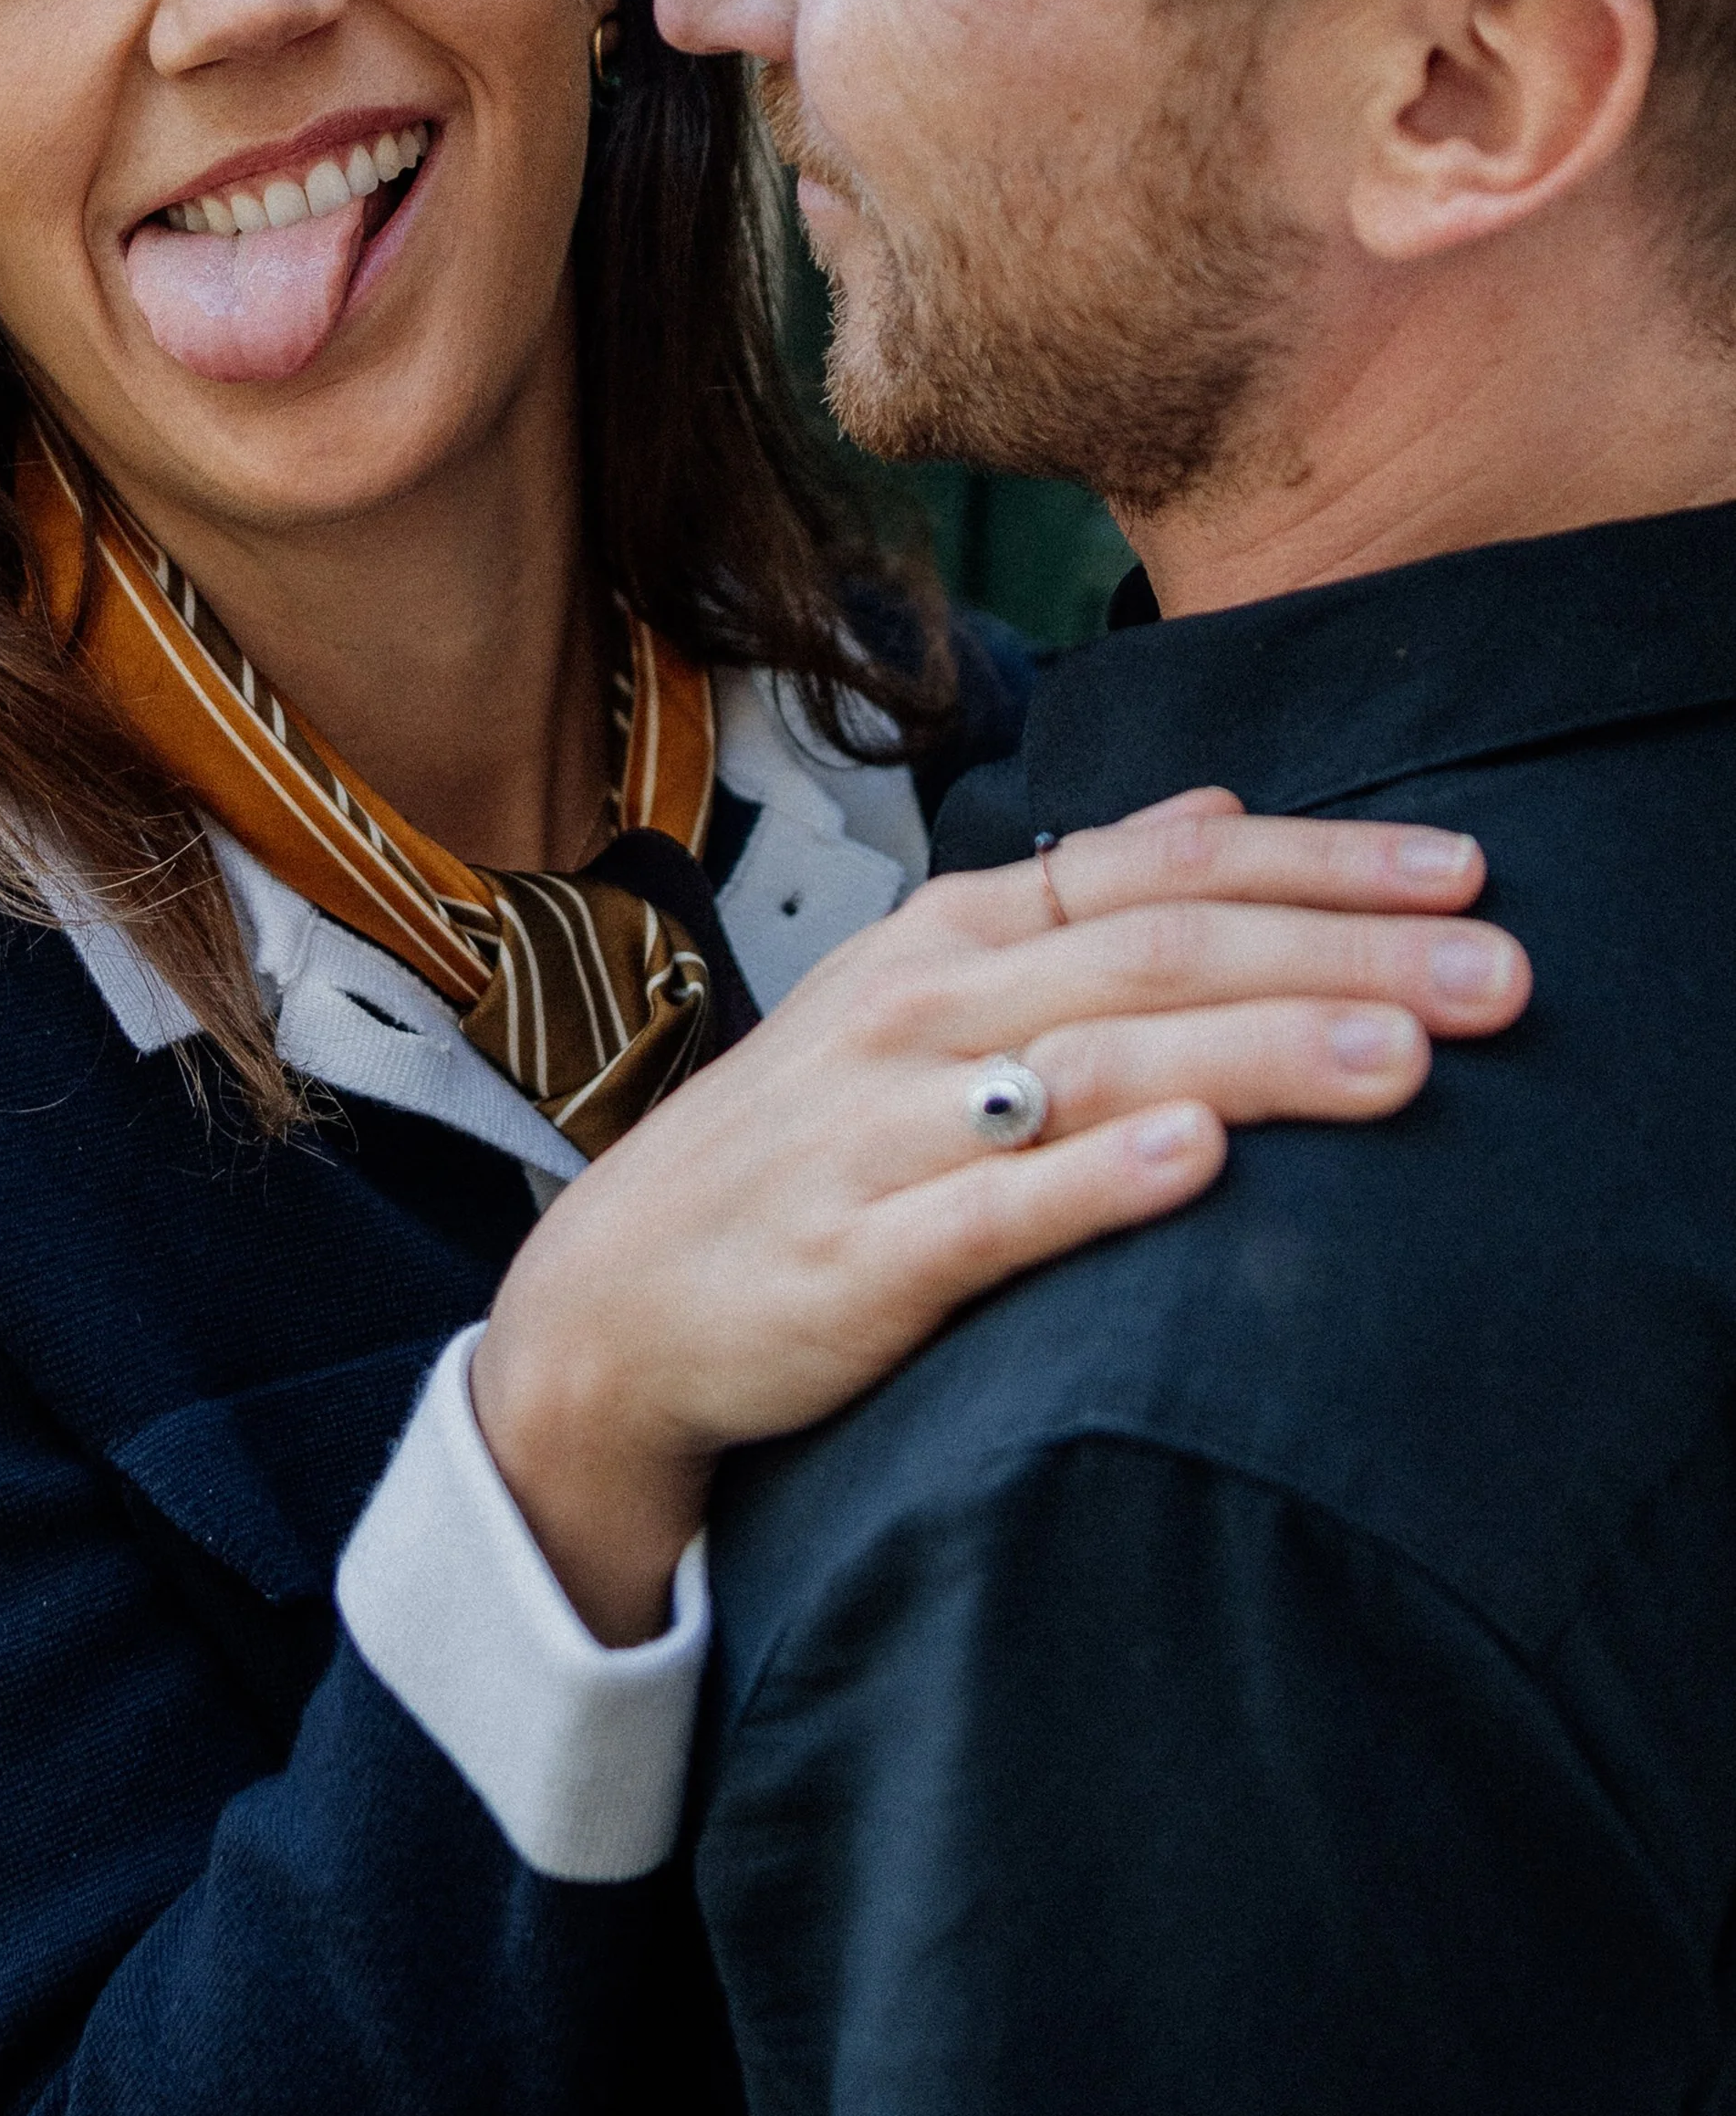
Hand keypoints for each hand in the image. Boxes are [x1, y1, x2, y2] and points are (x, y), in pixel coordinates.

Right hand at [471, 791, 1530, 1641]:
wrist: (616, 1302)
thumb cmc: (806, 1143)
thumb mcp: (923, 988)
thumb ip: (1075, 903)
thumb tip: (1224, 813)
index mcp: (953, 938)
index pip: (1158, 870)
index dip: (1319, 861)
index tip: (1465, 869)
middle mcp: (923, 1012)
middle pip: (1156, 957)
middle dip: (1340, 953)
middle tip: (1498, 973)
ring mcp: (886, 1132)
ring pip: (1094, 1071)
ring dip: (1255, 1055)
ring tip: (1401, 1056)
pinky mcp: (860, 1260)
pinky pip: (988, 1214)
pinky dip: (1092, 1182)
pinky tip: (1194, 1162)